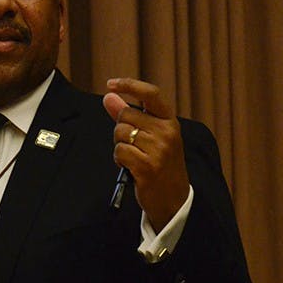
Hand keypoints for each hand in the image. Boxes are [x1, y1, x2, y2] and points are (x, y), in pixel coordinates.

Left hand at [102, 78, 189, 230]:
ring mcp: (159, 149)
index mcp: (170, 121)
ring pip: (120, 133)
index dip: (129, 85)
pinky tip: (130, 167)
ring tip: (134, 157)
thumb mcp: (151, 136)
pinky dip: (119, 159)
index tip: (111, 84)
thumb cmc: (160, 164)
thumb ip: (129, 115)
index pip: (151, 94)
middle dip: (120, 128)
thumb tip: (109, 97)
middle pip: (126, 114)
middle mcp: (167, 131)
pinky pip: (119, 151)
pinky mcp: (148, 166)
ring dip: (120, 146)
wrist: (173, 198)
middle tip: (132, 144)